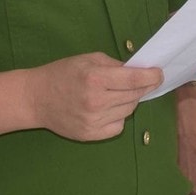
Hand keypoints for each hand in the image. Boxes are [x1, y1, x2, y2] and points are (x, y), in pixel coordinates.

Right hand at [29, 52, 161, 141]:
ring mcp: (93, 121)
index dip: (152, 77)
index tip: (159, 74)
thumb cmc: (63, 74)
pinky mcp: (90, 135)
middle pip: (135, 96)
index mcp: (95, 78)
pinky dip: (118, 117)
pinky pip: (118, 126)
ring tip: (114, 94)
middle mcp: (96, 101)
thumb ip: (115, 65)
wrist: (35, 99)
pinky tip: (107, 109)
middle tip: (137, 82)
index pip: (134, 79)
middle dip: (141, 87)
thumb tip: (140, 71)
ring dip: (128, 101)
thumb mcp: (89, 59)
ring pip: (129, 111)